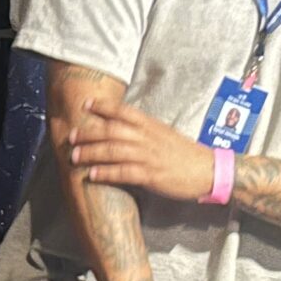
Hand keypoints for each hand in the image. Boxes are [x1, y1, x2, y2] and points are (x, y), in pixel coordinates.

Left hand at [68, 97, 211, 201]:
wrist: (208, 170)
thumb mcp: (163, 134)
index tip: (86, 104)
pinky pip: (124, 172)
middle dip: (89, 133)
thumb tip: (121, 129)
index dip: (103, 106)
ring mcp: (148, 156)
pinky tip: (92, 176)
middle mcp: (147, 137)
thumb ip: (142, 130)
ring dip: (91, 153)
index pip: (123, 111)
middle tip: (71, 136)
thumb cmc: (184, 154)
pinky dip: (106, 173)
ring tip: (74, 157)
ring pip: (114, 151)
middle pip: (112, 130)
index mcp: (150, 125)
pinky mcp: (151, 175)